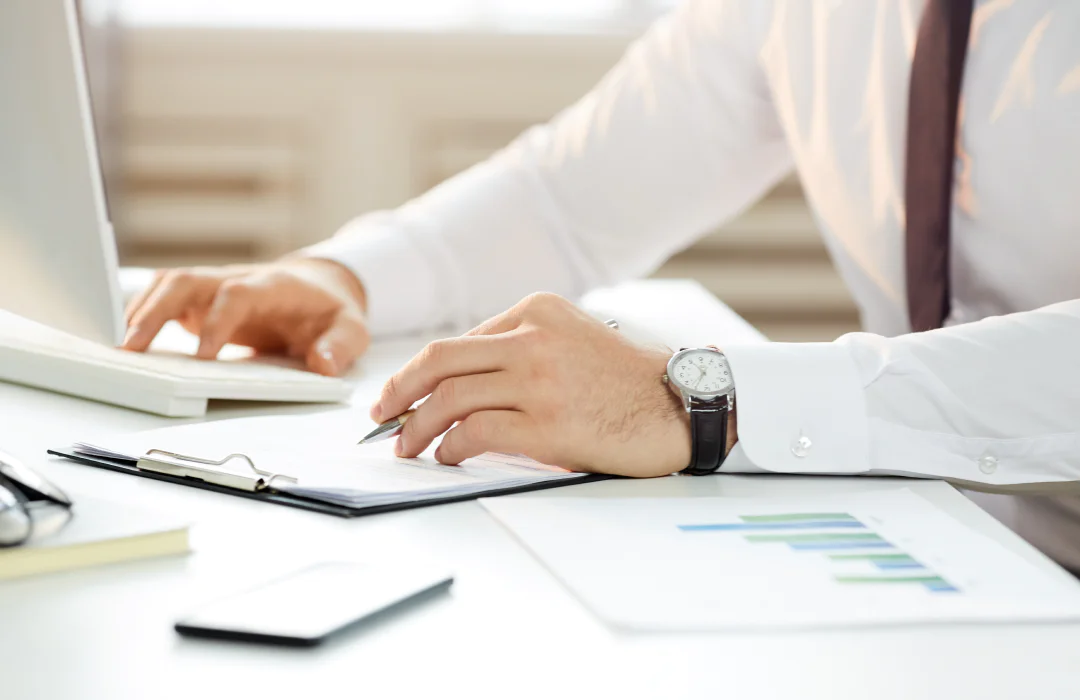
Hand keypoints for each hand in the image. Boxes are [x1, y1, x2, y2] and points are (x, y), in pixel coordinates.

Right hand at [122, 258, 368, 375]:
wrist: (319, 288)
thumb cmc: (330, 310)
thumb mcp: (352, 328)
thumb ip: (341, 345)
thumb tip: (323, 364)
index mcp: (274, 286)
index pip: (238, 294)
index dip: (218, 321)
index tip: (205, 356)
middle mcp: (237, 279)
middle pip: (188, 280)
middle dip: (157, 310)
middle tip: (134, 346)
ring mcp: (216, 286)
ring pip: (169, 284)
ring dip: (141, 311)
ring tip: (122, 349)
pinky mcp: (202, 298)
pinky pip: (165, 297)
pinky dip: (143, 314)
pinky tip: (128, 341)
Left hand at [371, 293, 694, 476]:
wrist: (679, 405)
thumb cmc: (624, 380)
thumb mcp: (570, 339)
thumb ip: (520, 349)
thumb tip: (456, 386)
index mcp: (536, 310)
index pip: (460, 341)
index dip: (420, 372)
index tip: (401, 396)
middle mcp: (533, 337)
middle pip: (441, 360)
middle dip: (398, 390)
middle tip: (381, 415)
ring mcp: (539, 379)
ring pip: (450, 397)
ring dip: (417, 426)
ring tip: (408, 446)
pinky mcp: (547, 423)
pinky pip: (476, 432)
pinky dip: (451, 446)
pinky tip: (447, 456)